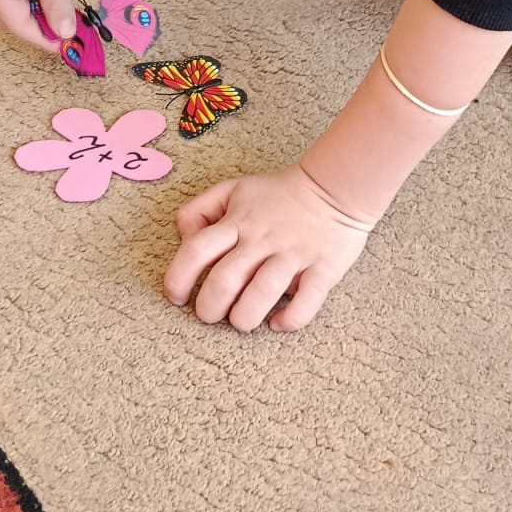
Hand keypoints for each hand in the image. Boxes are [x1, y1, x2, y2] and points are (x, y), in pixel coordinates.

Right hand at [0, 0, 83, 52]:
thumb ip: (57, 5)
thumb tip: (64, 34)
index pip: (15, 24)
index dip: (40, 39)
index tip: (65, 45)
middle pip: (4, 16)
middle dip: (32, 28)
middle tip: (62, 31)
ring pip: (5, 2)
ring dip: (29, 12)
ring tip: (59, 11)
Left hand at [165, 165, 375, 332]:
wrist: (334, 188)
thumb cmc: (278, 195)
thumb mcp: (232, 190)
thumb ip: (199, 211)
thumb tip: (185, 240)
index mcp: (237, 221)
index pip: (195, 251)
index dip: (177, 279)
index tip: (177, 296)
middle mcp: (262, 240)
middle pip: (224, 282)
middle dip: (209, 308)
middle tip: (210, 314)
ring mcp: (293, 255)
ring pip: (261, 296)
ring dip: (243, 318)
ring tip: (241, 320)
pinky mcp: (322, 270)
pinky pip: (305, 304)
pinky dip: (288, 321)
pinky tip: (277, 323)